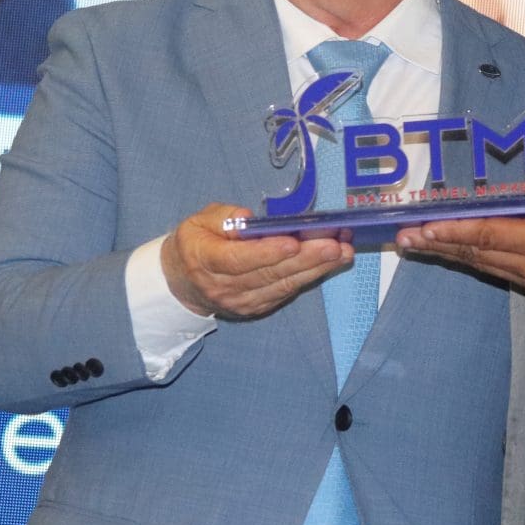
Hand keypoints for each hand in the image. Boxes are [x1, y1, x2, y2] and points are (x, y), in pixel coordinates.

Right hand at [161, 204, 352, 319]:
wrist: (182, 282)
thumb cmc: (195, 243)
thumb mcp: (199, 221)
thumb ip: (224, 217)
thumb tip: (250, 219)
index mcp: (206, 261)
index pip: (240, 260)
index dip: (268, 252)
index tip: (294, 242)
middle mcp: (225, 287)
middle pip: (269, 274)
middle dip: (306, 259)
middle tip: (335, 245)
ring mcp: (242, 301)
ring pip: (283, 285)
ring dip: (316, 269)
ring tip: (342, 252)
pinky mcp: (256, 307)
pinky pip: (286, 291)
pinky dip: (309, 277)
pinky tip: (329, 263)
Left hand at [397, 159, 524, 302]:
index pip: (493, 235)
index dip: (457, 231)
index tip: (427, 227)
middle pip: (478, 254)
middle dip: (439, 244)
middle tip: (405, 237)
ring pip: (483, 265)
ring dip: (449, 254)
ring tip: (417, 244)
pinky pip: (496, 270)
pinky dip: (471, 260)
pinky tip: (453, 252)